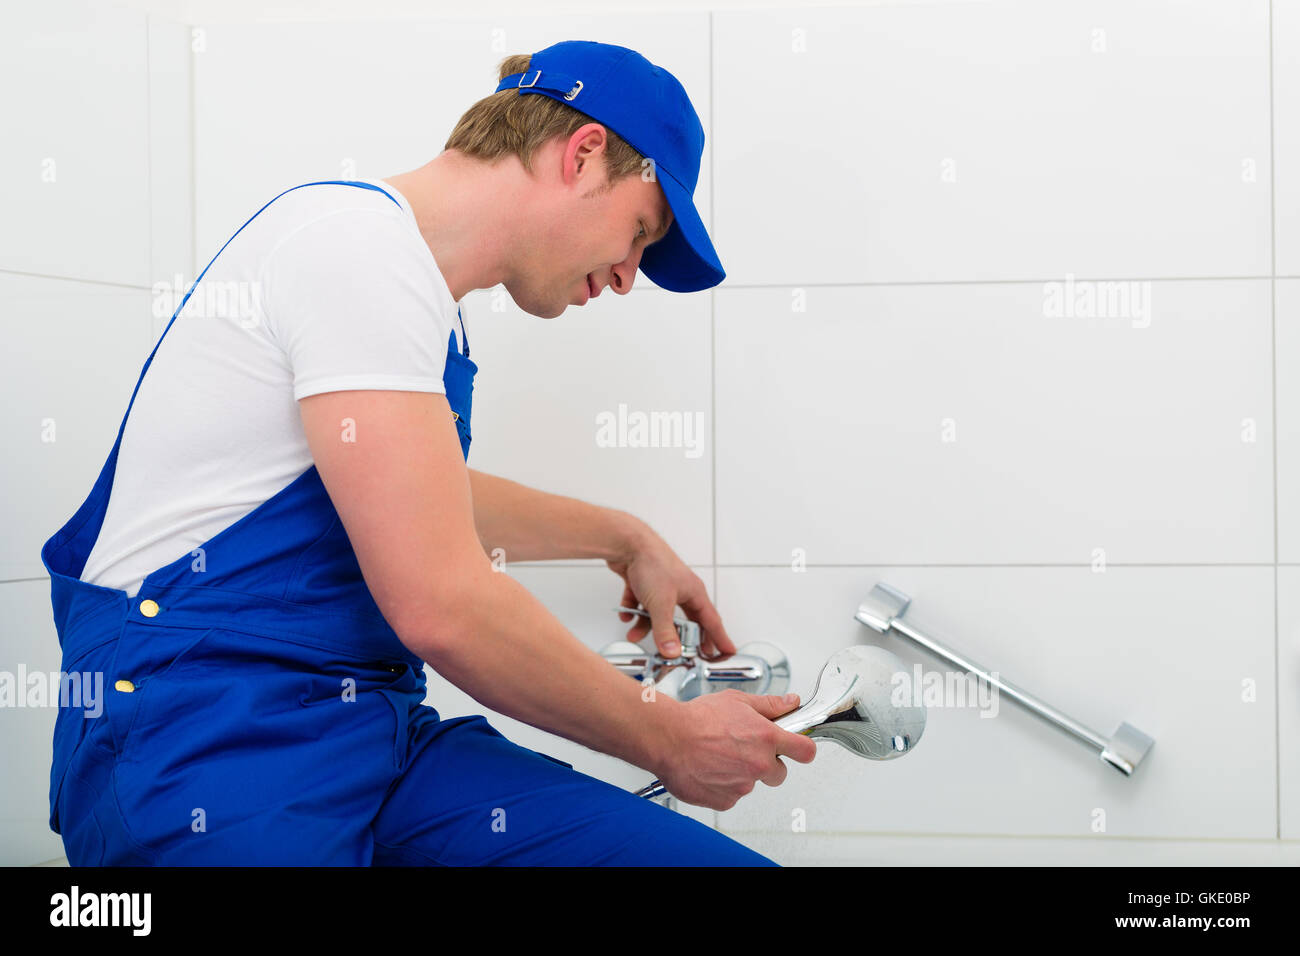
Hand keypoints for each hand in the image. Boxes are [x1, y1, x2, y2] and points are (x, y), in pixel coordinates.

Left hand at [607, 520, 735, 659]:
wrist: (627, 542)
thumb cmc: (652, 563)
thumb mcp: (661, 604)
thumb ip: (665, 631)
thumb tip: (672, 652)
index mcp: (694, 592)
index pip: (711, 621)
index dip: (719, 638)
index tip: (727, 651)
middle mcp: (680, 589)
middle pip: (685, 619)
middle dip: (682, 637)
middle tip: (686, 653)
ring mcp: (662, 586)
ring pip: (658, 613)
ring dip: (646, 626)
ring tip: (635, 635)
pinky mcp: (643, 583)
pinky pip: (640, 603)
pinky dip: (633, 611)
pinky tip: (626, 616)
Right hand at [650, 690, 817, 810]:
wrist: (667, 738)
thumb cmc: (697, 718)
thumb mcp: (737, 700)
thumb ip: (769, 705)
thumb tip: (790, 703)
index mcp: (767, 738)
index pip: (805, 751)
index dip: (803, 749)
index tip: (799, 748)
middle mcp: (759, 764)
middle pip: (779, 774)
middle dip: (768, 764)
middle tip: (745, 750)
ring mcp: (743, 786)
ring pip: (751, 784)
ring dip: (741, 773)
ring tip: (718, 756)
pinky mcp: (725, 801)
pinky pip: (731, 796)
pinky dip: (723, 786)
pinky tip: (709, 769)